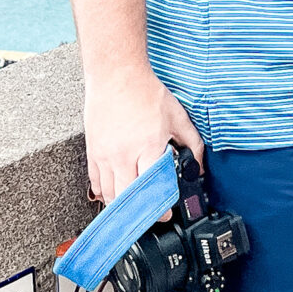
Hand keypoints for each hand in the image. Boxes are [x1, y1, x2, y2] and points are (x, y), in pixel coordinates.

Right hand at [83, 65, 203, 203]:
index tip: (165, 213)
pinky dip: (104, 193)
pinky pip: (95, 182)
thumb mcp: (177, 116)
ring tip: (132, 212)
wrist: (116, 74)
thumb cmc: (145, 92)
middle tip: (149, 217)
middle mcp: (124, 155)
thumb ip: (192, 143)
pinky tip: (112, 196)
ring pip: (109, 195)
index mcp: (147, 146)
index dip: (160, 206)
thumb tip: (199, 166)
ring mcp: (105, 155)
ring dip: (120, 207)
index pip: (153, 188)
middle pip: (127, 199)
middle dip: (139, 214)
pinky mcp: (93, 151)